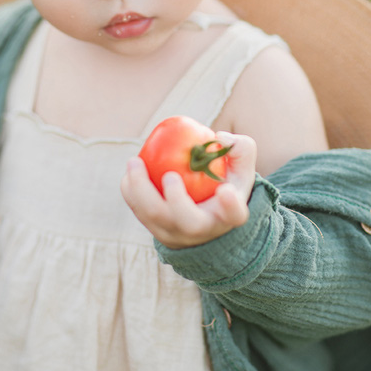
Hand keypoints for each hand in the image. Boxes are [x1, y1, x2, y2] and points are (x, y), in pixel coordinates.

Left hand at [121, 132, 256, 248]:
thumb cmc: (223, 180)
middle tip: (169, 175)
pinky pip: (139, 212)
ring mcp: (177, 233)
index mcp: (228, 215)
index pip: (235, 214)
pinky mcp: (156, 230)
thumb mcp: (239, 165)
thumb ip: (239, 148)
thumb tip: (219, 137)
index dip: (231, 206)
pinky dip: (131, 192)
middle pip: (189, 223)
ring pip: (156, 219)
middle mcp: (203, 230)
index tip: (226, 190)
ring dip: (142, 191)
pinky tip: (130, 172)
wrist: (203, 210)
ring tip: (134, 162)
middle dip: (177, 200)